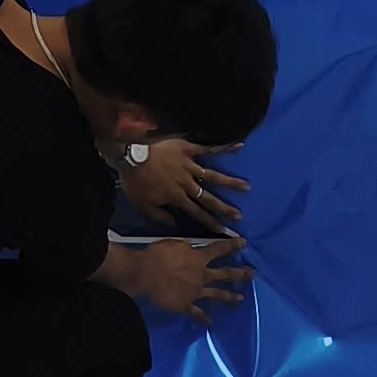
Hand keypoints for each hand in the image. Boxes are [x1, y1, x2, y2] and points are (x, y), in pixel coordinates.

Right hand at [118, 234, 248, 318]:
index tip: (244, 243)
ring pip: (217, 294)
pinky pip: (197, 313)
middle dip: (240, 273)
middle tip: (252, 274)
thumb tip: (193, 249)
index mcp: (198, 258)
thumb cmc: (157, 255)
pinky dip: (204, 318)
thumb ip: (187, 248)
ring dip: (230, 297)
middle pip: (225, 274)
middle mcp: (202, 275)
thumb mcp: (174, 243)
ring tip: (241, 299)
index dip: (232, 246)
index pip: (219, 249)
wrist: (145, 274)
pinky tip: (210, 322)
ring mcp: (196, 292)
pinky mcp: (186, 305)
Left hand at [124, 137, 243, 232]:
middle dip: (224, 208)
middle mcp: (187, 184)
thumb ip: (160, 217)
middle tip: (238, 215)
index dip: (211, 222)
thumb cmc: (135, 182)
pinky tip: (239, 146)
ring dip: (230, 182)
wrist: (130, 156)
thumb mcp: (143, 205)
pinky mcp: (188, 149)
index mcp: (177, 198)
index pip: (197, 213)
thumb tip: (175, 224)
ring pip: (213, 176)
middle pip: (209, 198)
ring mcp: (189, 166)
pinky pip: (209, 149)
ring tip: (246, 187)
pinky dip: (224, 148)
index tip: (224, 230)